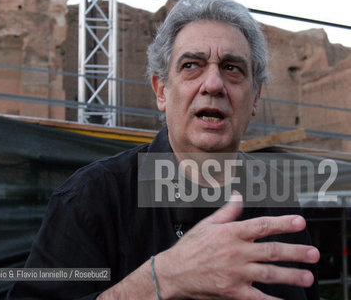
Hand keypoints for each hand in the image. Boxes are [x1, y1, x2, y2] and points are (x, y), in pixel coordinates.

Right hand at [154, 191, 319, 299]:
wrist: (174, 272)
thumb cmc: (190, 248)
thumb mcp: (207, 224)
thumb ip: (227, 211)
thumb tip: (238, 196)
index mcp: (230, 233)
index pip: (261, 226)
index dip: (282, 223)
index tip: (299, 222)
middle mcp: (236, 252)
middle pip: (271, 250)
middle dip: (295, 252)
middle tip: (313, 253)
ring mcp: (235, 272)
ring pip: (269, 273)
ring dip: (291, 275)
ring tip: (307, 276)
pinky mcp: (232, 291)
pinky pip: (257, 297)